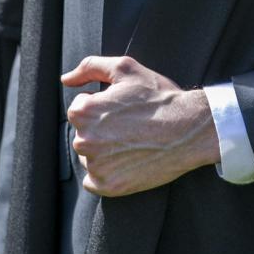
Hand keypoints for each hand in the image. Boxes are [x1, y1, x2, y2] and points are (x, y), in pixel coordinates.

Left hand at [61, 55, 219, 196]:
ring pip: (90, 155)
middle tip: (131, 124)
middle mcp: (83, 141)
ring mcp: (96, 166)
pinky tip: (128, 159)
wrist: (188, 129)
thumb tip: (65, 79)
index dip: (104, 104)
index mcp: (83, 112)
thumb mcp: (125, 69)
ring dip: (105, 149)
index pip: (81, 107)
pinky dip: (107, 172)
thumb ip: (89, 67)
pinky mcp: (108, 186)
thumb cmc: (157, 97)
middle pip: (84, 132)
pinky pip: (95, 179)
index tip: (124, 107)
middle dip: (102, 126)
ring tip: (132, 141)